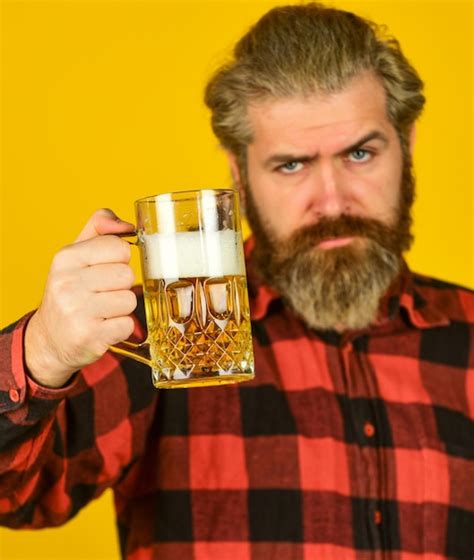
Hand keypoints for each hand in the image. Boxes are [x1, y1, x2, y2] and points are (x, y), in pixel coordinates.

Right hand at [25, 209, 136, 387]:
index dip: (120, 259)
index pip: (119, 247)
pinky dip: (121, 328)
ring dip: (122, 307)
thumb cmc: (71, 292)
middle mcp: (67, 283)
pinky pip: (127, 325)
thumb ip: (100, 229)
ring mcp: (77, 311)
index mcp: (66, 258)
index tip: (106, 269)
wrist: (50, 339)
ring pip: (129, 299)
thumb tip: (127, 225)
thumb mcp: (76, 255)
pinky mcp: (90, 336)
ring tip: (103, 310)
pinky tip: (103, 326)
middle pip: (127, 274)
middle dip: (122, 285)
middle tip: (103, 293)